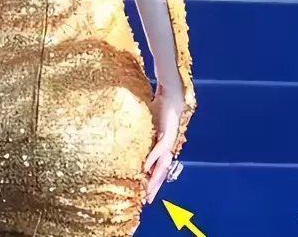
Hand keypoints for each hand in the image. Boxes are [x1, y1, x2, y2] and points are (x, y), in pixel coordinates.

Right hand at [144, 85, 183, 202]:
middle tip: (147, 200)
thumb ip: (141, 135)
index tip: (144, 194)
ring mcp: (168, 142)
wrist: (171, 95)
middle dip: (154, 186)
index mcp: (162, 147)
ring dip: (155, 178)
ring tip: (148, 190)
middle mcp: (167, 148)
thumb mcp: (146, 125)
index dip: (152, 181)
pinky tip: (146, 167)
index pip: (157, 168)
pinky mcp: (168, 135)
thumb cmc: (158, 109)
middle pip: (161, 172)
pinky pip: (159, 150)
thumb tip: (127, 141)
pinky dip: (153, 159)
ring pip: (162, 165)